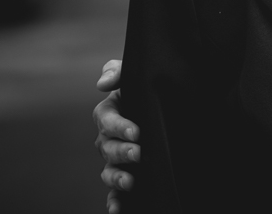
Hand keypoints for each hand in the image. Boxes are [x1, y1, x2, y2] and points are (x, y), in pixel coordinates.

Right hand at [94, 59, 139, 211]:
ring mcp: (117, 157)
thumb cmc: (147, 85)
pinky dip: (114, 200)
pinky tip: (117, 209)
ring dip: (117, 178)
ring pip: (110, 170)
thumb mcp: (135, 73)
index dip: (119, 126)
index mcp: (109, 112)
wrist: (169, 100)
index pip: (107, 119)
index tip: (137, 132)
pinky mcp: (127, 173)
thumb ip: (118, 70)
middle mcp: (109, 137)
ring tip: (130, 182)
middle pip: (108, 147)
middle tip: (140, 153)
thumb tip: (102, 82)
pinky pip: (115, 190)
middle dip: (123, 152)